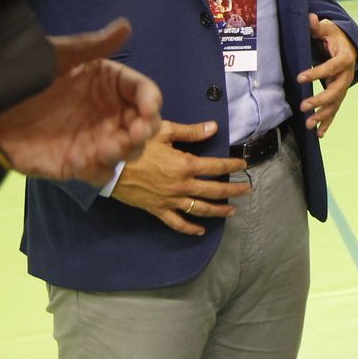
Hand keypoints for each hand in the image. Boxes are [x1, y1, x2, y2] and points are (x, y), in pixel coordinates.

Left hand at [0, 19, 161, 186]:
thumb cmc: (23, 76)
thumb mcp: (57, 57)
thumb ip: (93, 46)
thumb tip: (126, 26)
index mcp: (108, 83)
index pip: (143, 92)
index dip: (151, 100)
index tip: (149, 109)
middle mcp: (107, 112)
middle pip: (143, 124)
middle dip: (144, 129)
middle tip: (134, 133)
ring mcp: (94, 139)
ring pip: (126, 151)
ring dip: (124, 151)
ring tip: (106, 149)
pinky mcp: (75, 164)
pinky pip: (98, 173)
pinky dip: (97, 170)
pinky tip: (81, 161)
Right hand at [110, 120, 250, 235]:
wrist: (111, 168)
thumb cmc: (136, 146)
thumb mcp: (163, 132)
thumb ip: (191, 132)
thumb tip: (214, 128)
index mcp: (185, 164)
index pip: (216, 166)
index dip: (232, 164)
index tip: (243, 164)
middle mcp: (182, 185)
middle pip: (214, 189)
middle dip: (233, 190)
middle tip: (247, 189)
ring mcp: (171, 200)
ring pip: (200, 208)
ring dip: (218, 210)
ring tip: (232, 211)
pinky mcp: (158, 210)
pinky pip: (177, 223)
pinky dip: (190, 228)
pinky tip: (201, 230)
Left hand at [297, 14, 357, 136]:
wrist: (349, 47)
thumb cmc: (335, 37)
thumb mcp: (328, 28)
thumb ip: (318, 26)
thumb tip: (310, 18)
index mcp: (344, 58)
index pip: (331, 67)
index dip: (317, 73)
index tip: (300, 77)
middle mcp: (347, 76)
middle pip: (336, 91)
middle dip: (320, 100)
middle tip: (303, 106)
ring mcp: (344, 87)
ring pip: (335, 104)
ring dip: (323, 116)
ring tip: (309, 124)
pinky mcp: (339, 95)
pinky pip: (334, 110)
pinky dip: (327, 123)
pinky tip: (319, 134)